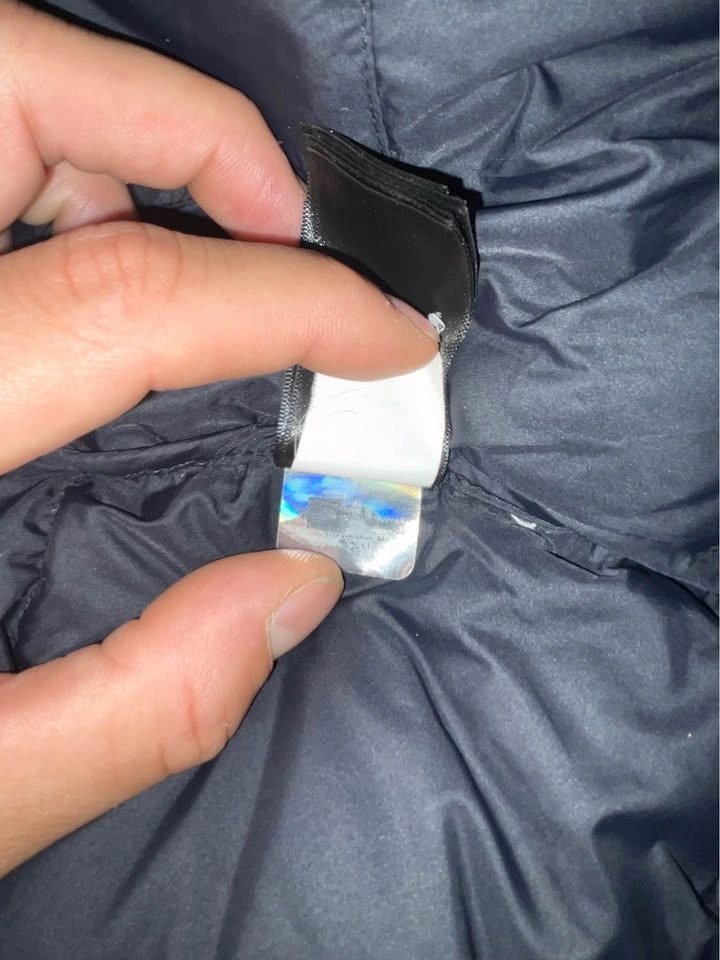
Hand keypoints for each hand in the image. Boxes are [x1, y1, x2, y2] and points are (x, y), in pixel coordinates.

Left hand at [0, 2, 435, 876]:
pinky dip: (61, 176)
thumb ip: (139, 706)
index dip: (291, 302)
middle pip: (10, 95)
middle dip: (192, 136)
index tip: (388, 335)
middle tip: (291, 228)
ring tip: (212, 249)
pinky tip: (106, 261)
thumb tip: (297, 589)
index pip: (122, 301)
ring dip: (127, 146)